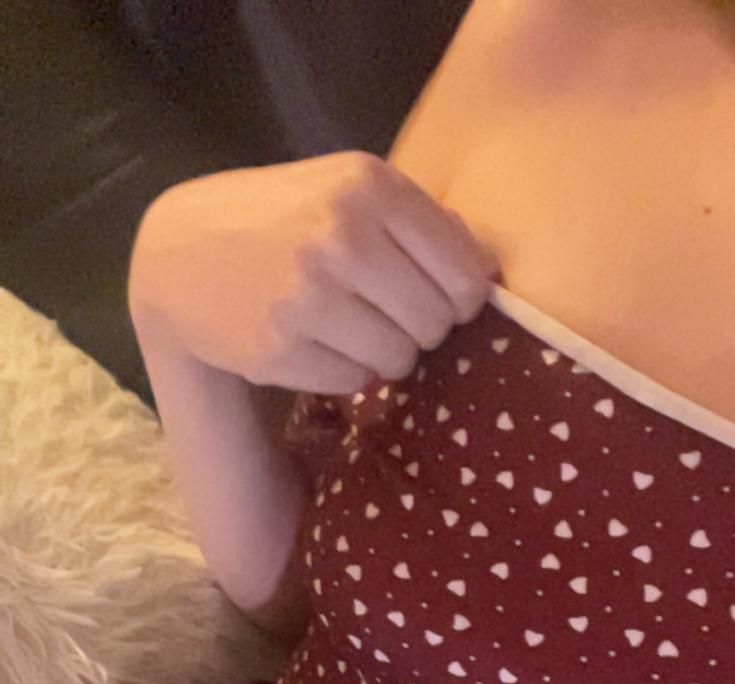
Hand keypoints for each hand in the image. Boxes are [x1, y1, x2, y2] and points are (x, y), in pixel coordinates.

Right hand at [129, 152, 498, 393]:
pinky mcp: (279, 349)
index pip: (467, 275)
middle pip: (437, 322)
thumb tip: (490, 271)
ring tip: (349, 327)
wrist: (180, 254)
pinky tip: (313, 342)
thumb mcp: (348, 191)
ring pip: (401, 359)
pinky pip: (354, 380)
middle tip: (386, 313)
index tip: (439, 296)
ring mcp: (307, 298)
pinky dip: (345, 370)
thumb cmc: (283, 220)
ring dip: (386, 353)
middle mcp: (340, 239)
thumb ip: (420, 223)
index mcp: (369, 188)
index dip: (462, 297)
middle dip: (421, 327)